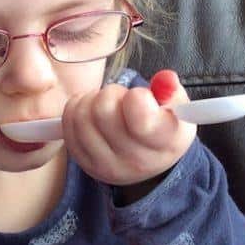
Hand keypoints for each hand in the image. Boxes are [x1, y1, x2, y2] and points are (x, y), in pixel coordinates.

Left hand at [61, 70, 196, 186]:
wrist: (149, 161)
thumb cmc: (163, 127)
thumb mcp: (177, 109)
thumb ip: (172, 91)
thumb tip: (165, 78)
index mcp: (162, 145)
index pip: (141, 120)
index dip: (137, 97)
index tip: (140, 97)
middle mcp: (133, 161)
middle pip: (103, 111)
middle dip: (111, 93)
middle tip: (121, 97)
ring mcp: (105, 165)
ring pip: (81, 115)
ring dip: (91, 99)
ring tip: (106, 103)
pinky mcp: (83, 161)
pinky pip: (67, 124)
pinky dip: (76, 107)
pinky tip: (91, 110)